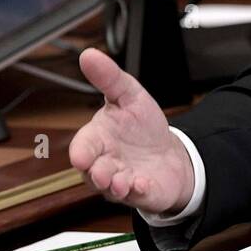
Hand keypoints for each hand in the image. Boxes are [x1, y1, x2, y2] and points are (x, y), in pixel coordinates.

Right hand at [68, 47, 194, 214]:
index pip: (83, 147)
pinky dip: (139, 191)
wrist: (169, 152)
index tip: (81, 155)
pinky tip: (143, 184)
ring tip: (122, 180)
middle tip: (101, 171)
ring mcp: (122, 181)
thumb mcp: (128, 95)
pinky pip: (137, 196)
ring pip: (112, 189)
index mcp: (98, 139)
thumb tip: (89, 55)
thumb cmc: (142, 127)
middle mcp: (105, 163)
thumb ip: (108, 78)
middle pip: (93, 173)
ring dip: (115, 185)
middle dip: (96, 174)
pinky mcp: (141, 193)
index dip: (81, 152)